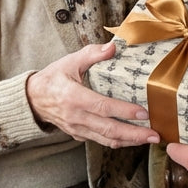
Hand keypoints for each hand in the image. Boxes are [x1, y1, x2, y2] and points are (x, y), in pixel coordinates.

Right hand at [26, 41, 160, 147]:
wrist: (33, 99)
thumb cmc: (53, 78)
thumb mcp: (70, 61)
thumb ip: (92, 54)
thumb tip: (113, 46)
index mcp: (74, 97)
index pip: (103, 107)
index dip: (124, 111)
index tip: (143, 113)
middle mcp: (76, 116)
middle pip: (109, 129)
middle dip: (134, 134)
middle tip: (154, 135)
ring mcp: (77, 128)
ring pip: (106, 140)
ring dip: (129, 141)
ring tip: (149, 139)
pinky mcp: (78, 135)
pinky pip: (100, 141)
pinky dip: (118, 141)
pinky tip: (132, 139)